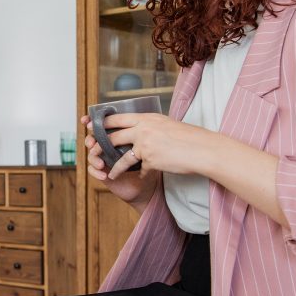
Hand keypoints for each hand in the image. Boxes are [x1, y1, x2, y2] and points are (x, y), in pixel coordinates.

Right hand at [82, 115, 157, 211]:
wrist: (149, 185)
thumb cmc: (150, 164)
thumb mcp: (148, 146)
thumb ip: (140, 134)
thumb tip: (138, 123)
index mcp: (118, 135)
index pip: (102, 126)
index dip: (91, 121)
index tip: (86, 120)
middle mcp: (108, 146)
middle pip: (92, 138)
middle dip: (90, 140)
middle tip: (92, 143)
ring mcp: (104, 159)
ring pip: (90, 154)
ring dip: (93, 158)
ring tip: (101, 164)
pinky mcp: (102, 171)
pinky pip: (91, 169)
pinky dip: (95, 172)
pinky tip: (104, 175)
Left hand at [100, 113, 228, 179]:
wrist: (204, 150)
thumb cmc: (191, 138)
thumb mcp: (167, 125)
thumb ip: (151, 126)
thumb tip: (139, 129)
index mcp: (147, 118)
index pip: (118, 118)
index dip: (103, 122)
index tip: (91, 125)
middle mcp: (143, 129)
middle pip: (113, 136)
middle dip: (100, 144)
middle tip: (93, 149)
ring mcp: (145, 144)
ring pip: (122, 157)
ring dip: (114, 166)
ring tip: (108, 171)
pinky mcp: (150, 159)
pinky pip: (139, 169)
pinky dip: (139, 174)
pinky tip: (139, 177)